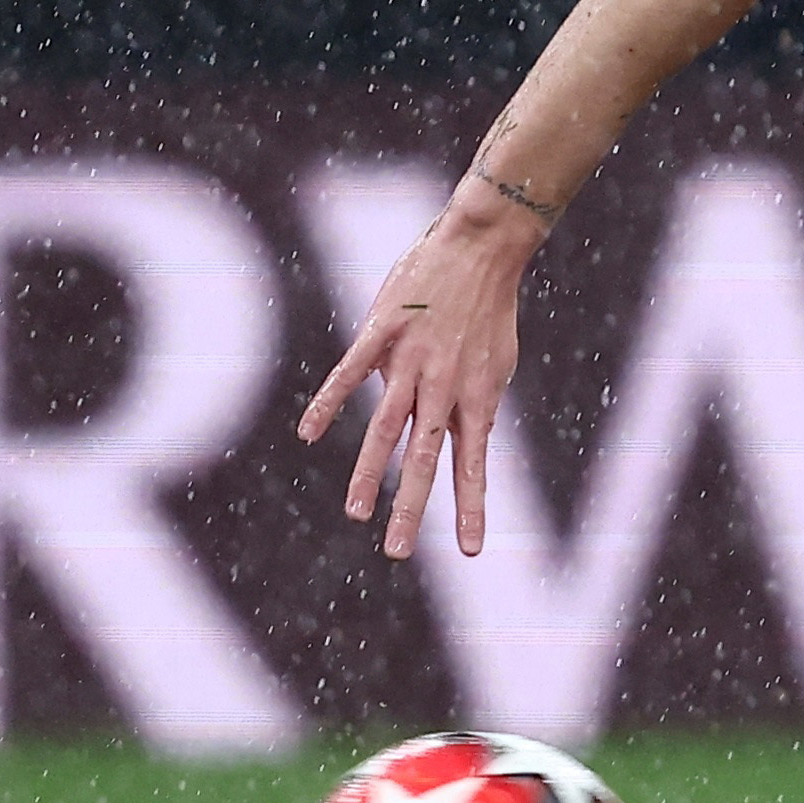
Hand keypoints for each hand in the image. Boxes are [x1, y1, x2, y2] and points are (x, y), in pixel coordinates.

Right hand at [298, 185, 542, 558]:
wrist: (482, 248)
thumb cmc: (487, 308)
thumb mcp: (494, 363)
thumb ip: (468, 403)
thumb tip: (447, 437)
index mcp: (476, 397)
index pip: (472, 465)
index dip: (471, 508)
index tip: (471, 552)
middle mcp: (445, 386)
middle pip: (425, 458)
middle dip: (412, 507)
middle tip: (399, 553)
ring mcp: (413, 360)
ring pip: (388, 426)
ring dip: (369, 472)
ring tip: (356, 513)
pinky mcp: (384, 332)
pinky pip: (351, 373)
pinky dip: (330, 402)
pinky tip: (309, 434)